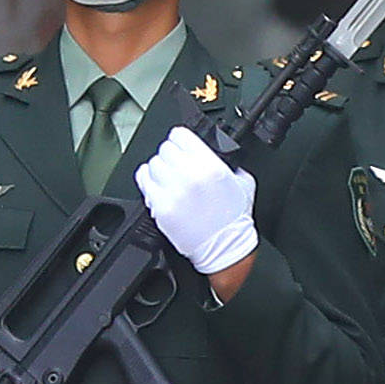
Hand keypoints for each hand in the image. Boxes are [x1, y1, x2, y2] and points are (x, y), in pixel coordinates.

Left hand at [138, 127, 259, 279]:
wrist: (225, 248)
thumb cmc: (233, 220)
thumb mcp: (241, 182)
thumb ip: (225, 163)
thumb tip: (211, 152)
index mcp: (211, 166)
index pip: (180, 135)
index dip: (181, 140)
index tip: (182, 145)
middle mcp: (190, 176)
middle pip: (165, 148)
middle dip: (172, 156)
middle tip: (178, 166)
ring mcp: (173, 191)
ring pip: (153, 163)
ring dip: (160, 169)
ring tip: (170, 179)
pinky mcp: (160, 207)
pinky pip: (143, 180)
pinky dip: (149, 181)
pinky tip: (159, 186)